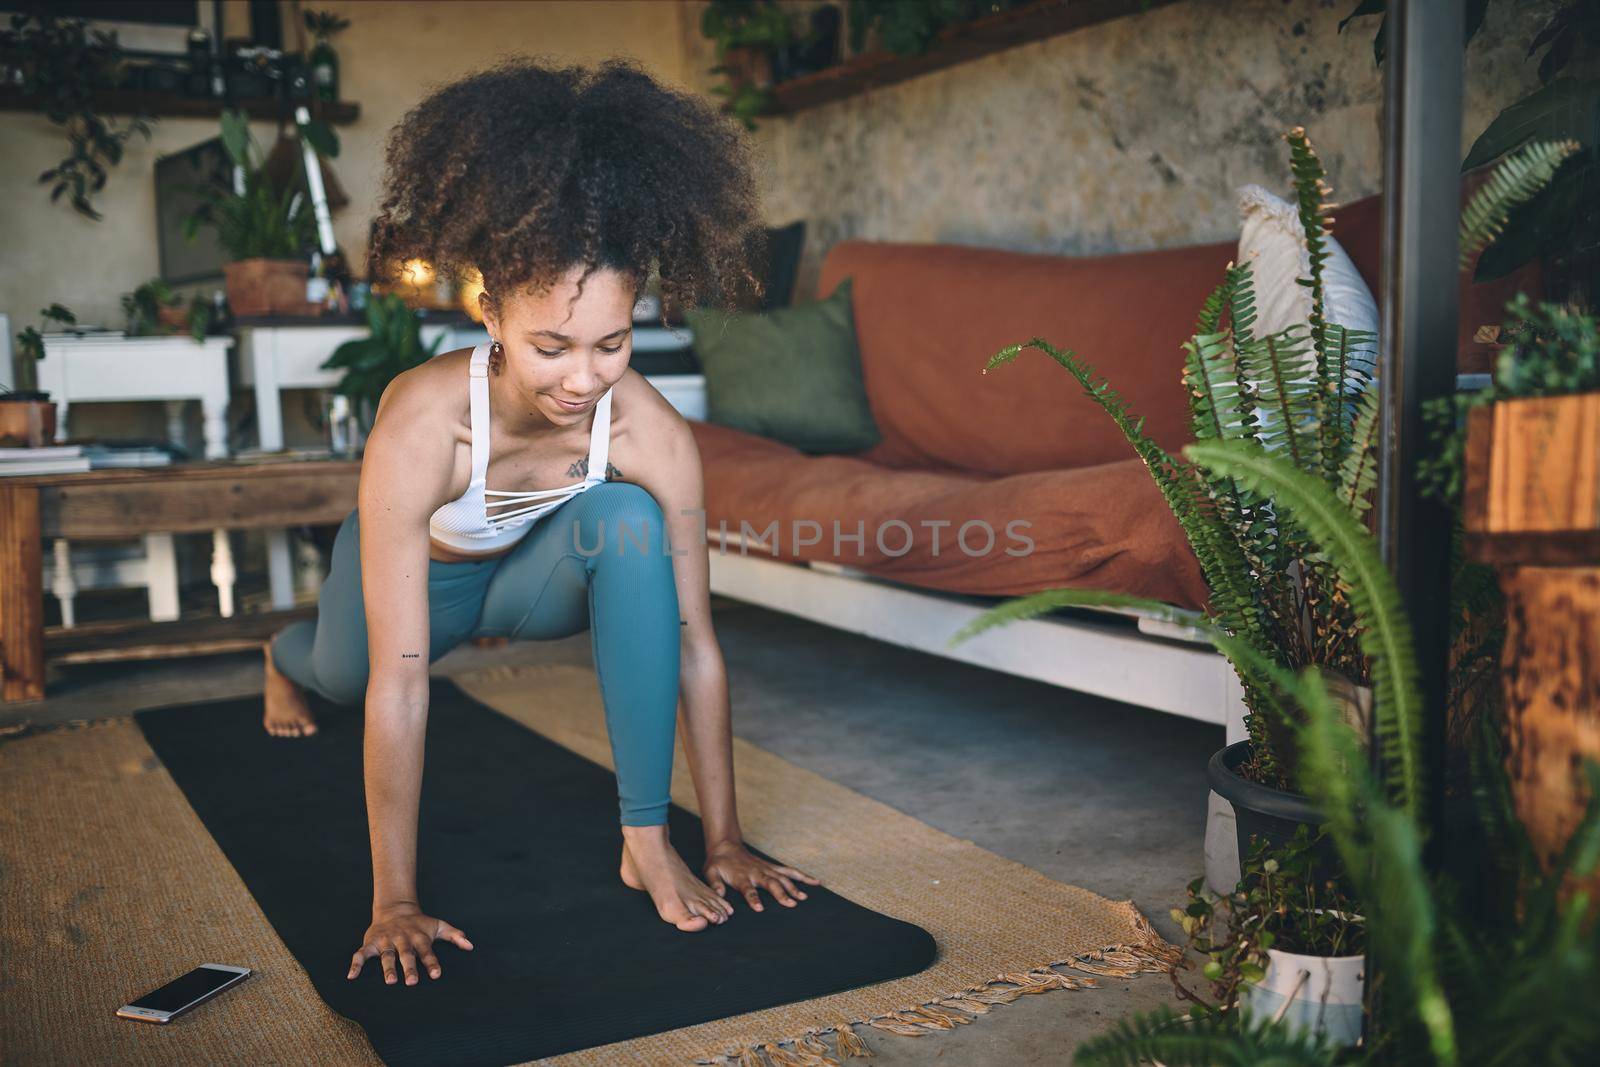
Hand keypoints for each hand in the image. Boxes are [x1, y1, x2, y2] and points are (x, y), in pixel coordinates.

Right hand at [348, 902, 472, 984]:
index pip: (427, 951)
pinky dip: (356, 964)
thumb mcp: (438, 925)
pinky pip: (361, 954)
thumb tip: (471, 946)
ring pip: (386, 956)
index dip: (432, 962)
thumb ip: (455, 935)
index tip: (436, 975)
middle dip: (409, 968)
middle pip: (406, 955)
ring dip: (387, 968)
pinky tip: (351, 976)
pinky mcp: (371, 943)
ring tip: (390, 981)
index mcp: (419, 937)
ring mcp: (386, 941)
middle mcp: (402, 939)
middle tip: (412, 982)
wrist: (395, 908)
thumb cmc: (420, 924)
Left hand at [702, 841, 821, 911]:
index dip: (753, 899)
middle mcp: (756, 872)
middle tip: (791, 904)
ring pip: (783, 878)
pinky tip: (814, 882)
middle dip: (781, 894)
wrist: (725, 846)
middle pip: (771, 884)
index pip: (748, 890)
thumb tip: (719, 895)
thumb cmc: (718, 862)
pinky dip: (802, 876)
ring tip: (804, 898)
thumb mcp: (710, 872)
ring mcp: (766, 869)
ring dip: (794, 887)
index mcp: (742, 877)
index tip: (760, 908)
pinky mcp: (771, 867)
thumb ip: (715, 884)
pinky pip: (789, 871)